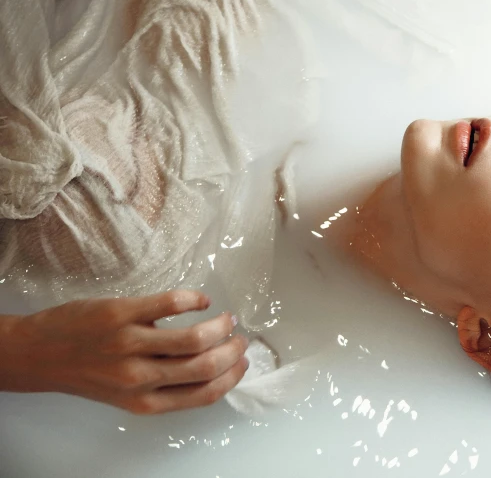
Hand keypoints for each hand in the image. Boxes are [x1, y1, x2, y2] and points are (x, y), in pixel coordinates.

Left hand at [2, 290, 248, 413]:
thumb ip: (164, 385)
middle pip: (206, 366)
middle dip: (233, 350)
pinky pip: (171, 303)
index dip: (232, 377)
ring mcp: (131, 344)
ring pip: (195, 338)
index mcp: (145, 402)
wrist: (38, 354)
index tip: (242, 362)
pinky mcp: (121, 314)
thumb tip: (209, 367)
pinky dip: (195, 299)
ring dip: (221, 325)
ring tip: (225, 318)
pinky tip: (200, 300)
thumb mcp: (126, 393)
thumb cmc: (86, 372)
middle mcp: (140, 378)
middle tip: (239, 337)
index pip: (204, 394)